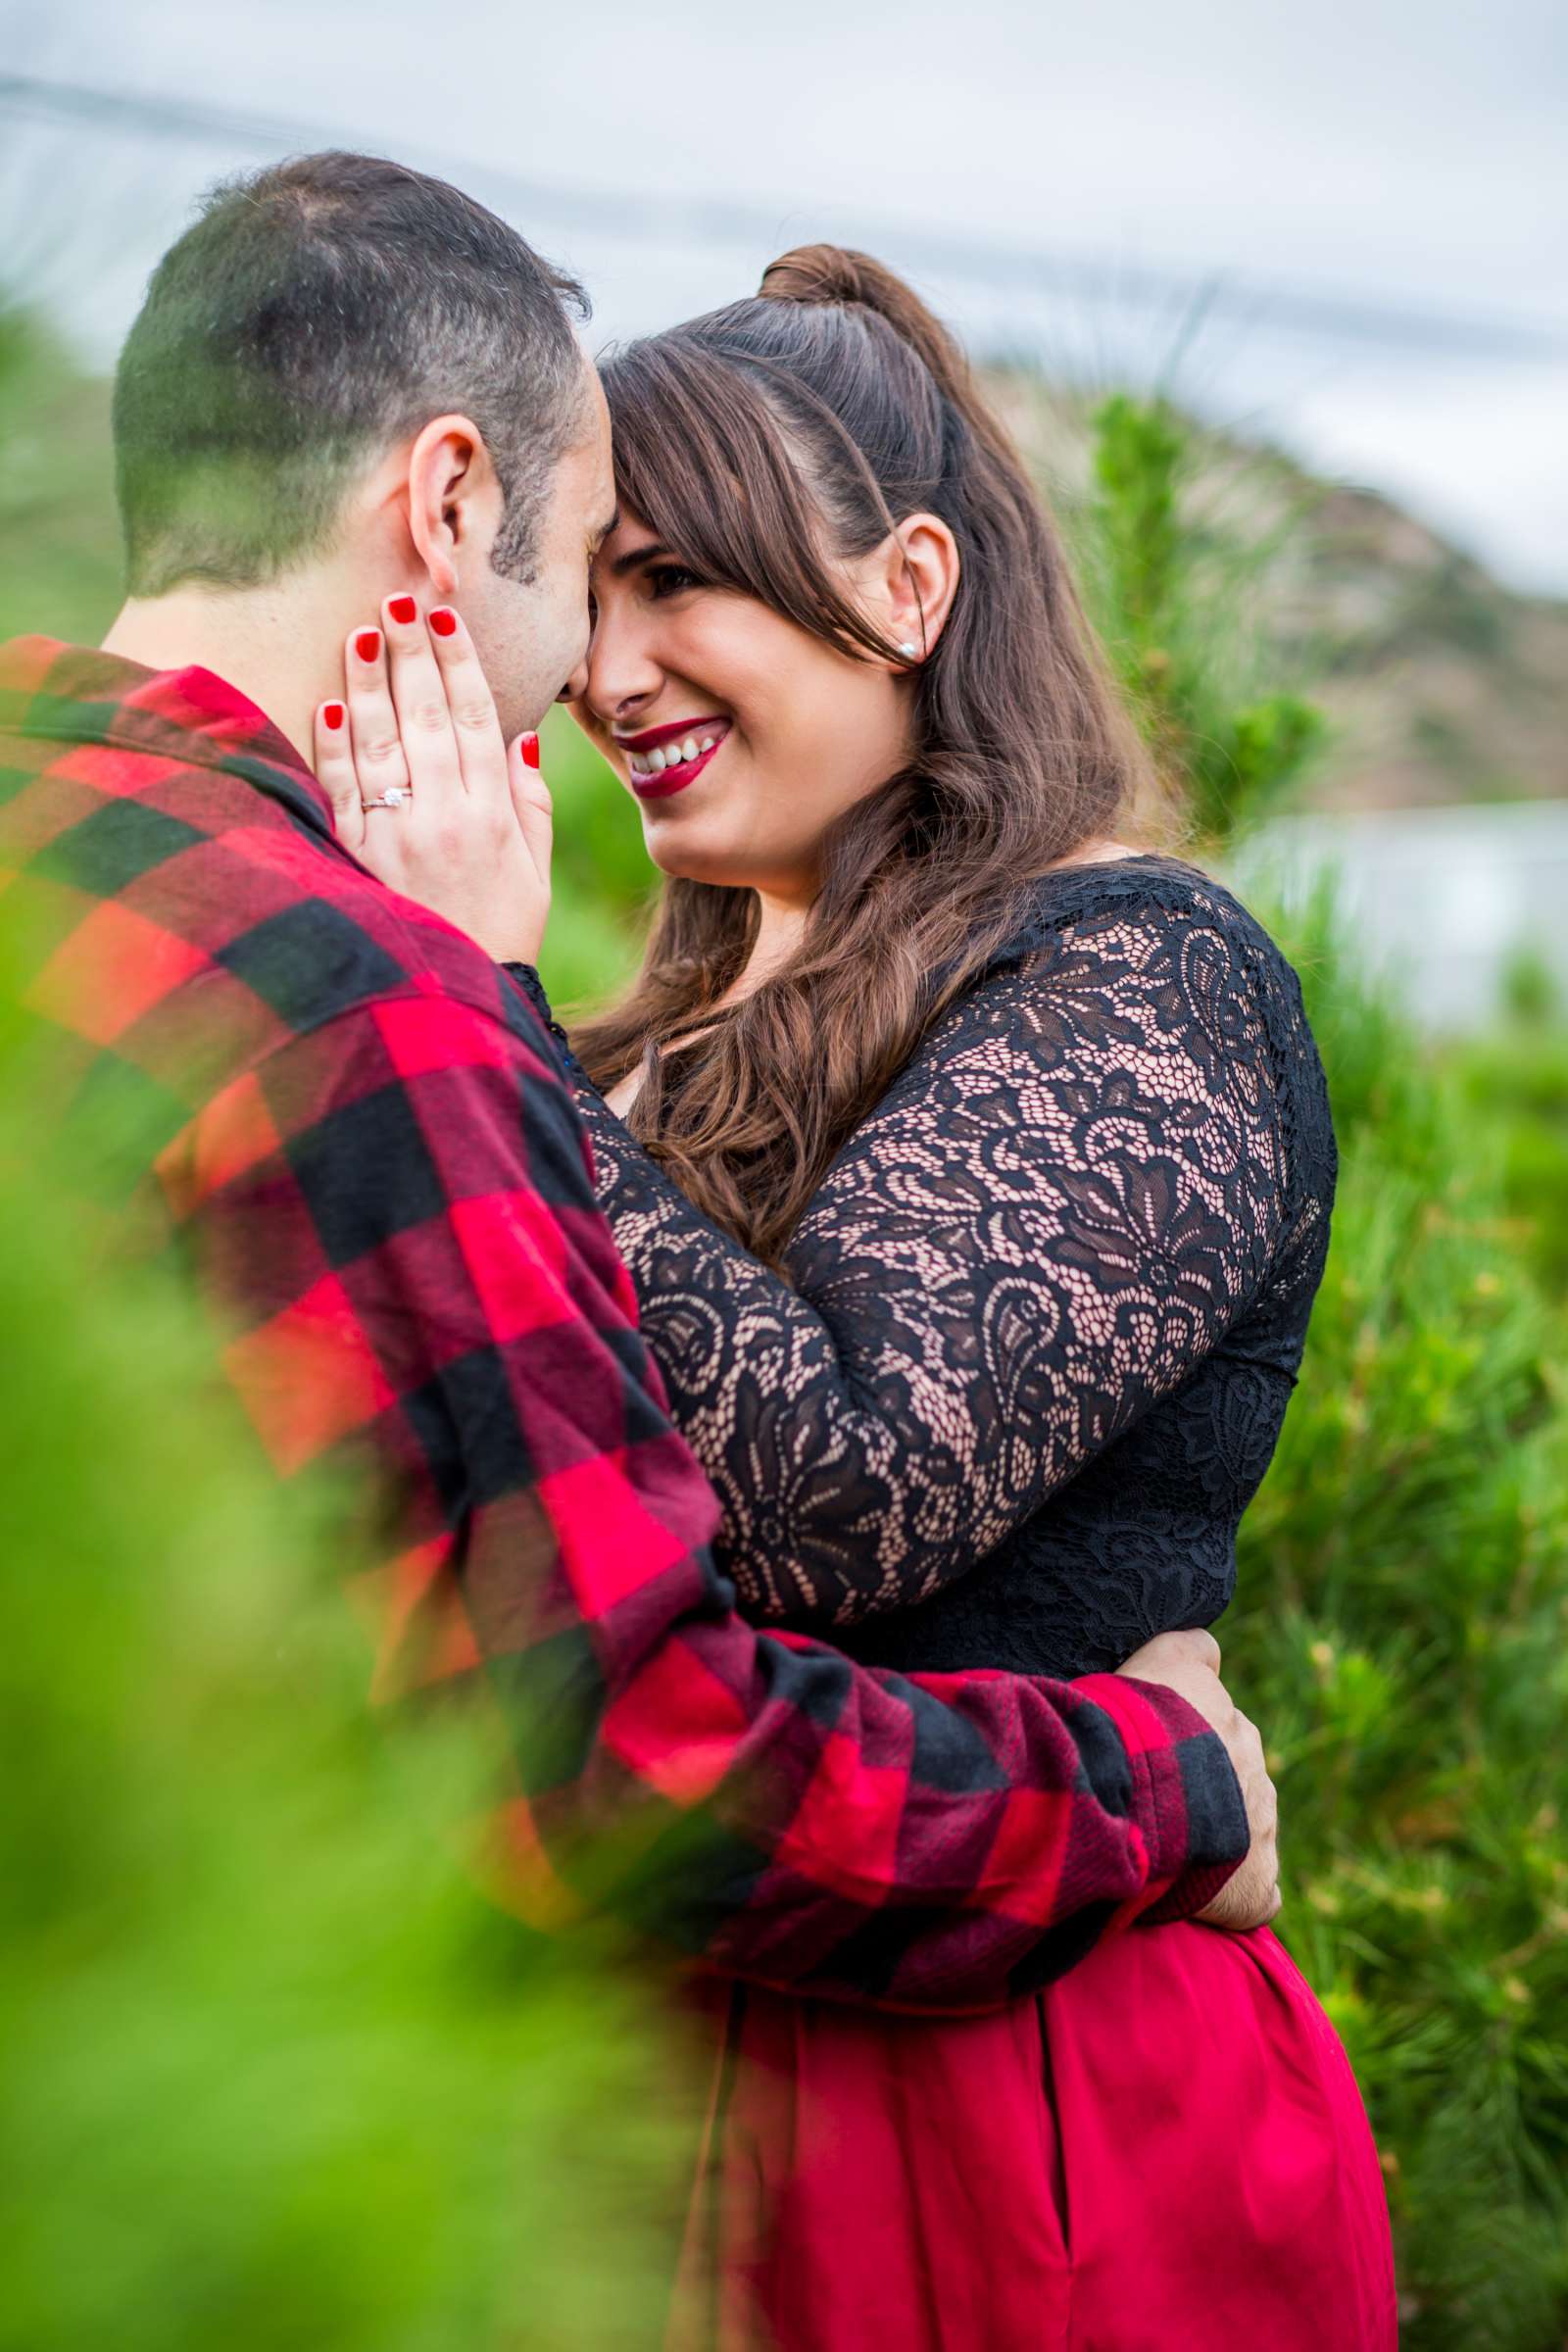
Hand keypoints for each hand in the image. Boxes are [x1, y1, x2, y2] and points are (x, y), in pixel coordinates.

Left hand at [313, 596, 551, 966]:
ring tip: (362, 633)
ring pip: (379, 742)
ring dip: (368, 682)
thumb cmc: (501, 935)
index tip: (443, 621)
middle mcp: (445, 818)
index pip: (475, 720)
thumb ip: (529, 800)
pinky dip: (335, 746)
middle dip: (410, 654)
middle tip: (397, 601)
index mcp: (493, 817)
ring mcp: (396, 837)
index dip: (458, 665)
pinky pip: (342, 790)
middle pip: (425, 717)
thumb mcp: (535, 873)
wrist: (457, 1003)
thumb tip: (519, 733)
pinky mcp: (356, 858)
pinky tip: (332, 705)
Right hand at [1116, 1627, 1281, 1930]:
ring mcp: (1260, 1827)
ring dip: (1215, 1839)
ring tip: (1165, 1850)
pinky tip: (1200, 1900)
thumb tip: (1210, 1647)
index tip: (1156, 1741)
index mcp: (1229, 1719)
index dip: (1184, 1728)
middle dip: (1202, 1786)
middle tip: (1151, 1798)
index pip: (1217, 1713)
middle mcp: (1253, 1766)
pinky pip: (1257, 1894)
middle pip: (1232, 1772)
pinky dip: (1234, 1897)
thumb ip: (1188, 1652)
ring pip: (1246, 1829)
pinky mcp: (1256, 1886)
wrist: (1139, 1796)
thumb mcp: (1155, 1662)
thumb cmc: (1133, 1727)